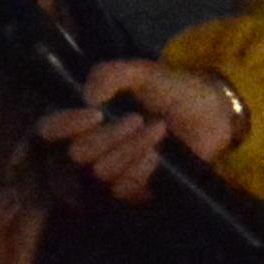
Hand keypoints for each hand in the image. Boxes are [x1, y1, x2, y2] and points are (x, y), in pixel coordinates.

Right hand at [43, 58, 242, 205]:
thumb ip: (109, 75)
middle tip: (138, 119)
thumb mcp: (141, 73)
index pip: (50, 129)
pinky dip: (142, 169)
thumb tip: (86, 98)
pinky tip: (159, 154)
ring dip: (130, 150)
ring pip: (102, 171)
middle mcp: (94, 145)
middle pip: (78, 154)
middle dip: (108, 137)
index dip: (62, 125)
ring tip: (157, 130)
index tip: (95, 114)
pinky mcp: (134, 190)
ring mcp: (113, 169)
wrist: (214, 113)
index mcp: (88, 118)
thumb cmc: (175, 90)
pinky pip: (124, 188)